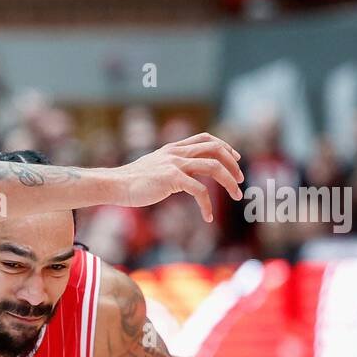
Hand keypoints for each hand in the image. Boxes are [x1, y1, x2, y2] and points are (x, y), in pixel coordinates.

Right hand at [106, 133, 244, 221]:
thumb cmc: (131, 182)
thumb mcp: (154, 168)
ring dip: (230, 181)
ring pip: (213, 166)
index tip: (235, 159)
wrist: (115, 185)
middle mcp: (176, 152)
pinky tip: (208, 217)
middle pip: (215, 148)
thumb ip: (171, 168)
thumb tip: (183, 178)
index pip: (205, 139)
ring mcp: (175, 164)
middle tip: (240, 180)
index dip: (224, 146)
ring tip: (237, 195)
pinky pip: (199, 191)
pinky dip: (207, 205)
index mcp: (173, 148)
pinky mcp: (172, 179)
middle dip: (233, 163)